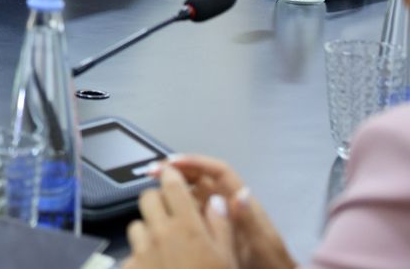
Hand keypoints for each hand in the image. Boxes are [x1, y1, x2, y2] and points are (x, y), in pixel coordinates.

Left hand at [122, 164, 235, 268]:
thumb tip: (216, 200)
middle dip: (159, 200)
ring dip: (149, 229)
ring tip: (165, 245)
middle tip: (173, 215)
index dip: (171, 175)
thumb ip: (222, 226)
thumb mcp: (228, 258)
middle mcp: (159, 233)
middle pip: (148, 198)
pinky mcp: (128, 267)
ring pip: (137, 224)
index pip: (171, 185)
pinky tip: (156, 265)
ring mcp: (140, 251)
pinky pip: (131, 252)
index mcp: (186, 226)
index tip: (173, 174)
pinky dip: (141, 255)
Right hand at [152, 157, 295, 268]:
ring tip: (151, 187)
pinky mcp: (212, 230)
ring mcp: (220, 217)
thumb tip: (241, 193)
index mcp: (243, 204)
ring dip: (174, 185)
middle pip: (203, 177)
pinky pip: (192, 211)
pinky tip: (162, 211)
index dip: (196, 163)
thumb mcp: (262, 247)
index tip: (172, 163)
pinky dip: (176, 205)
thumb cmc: (271, 266)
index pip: (219, 172)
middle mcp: (229, 205)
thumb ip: (250, 222)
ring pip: (194, 192)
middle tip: (153, 172)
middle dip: (179, 169)